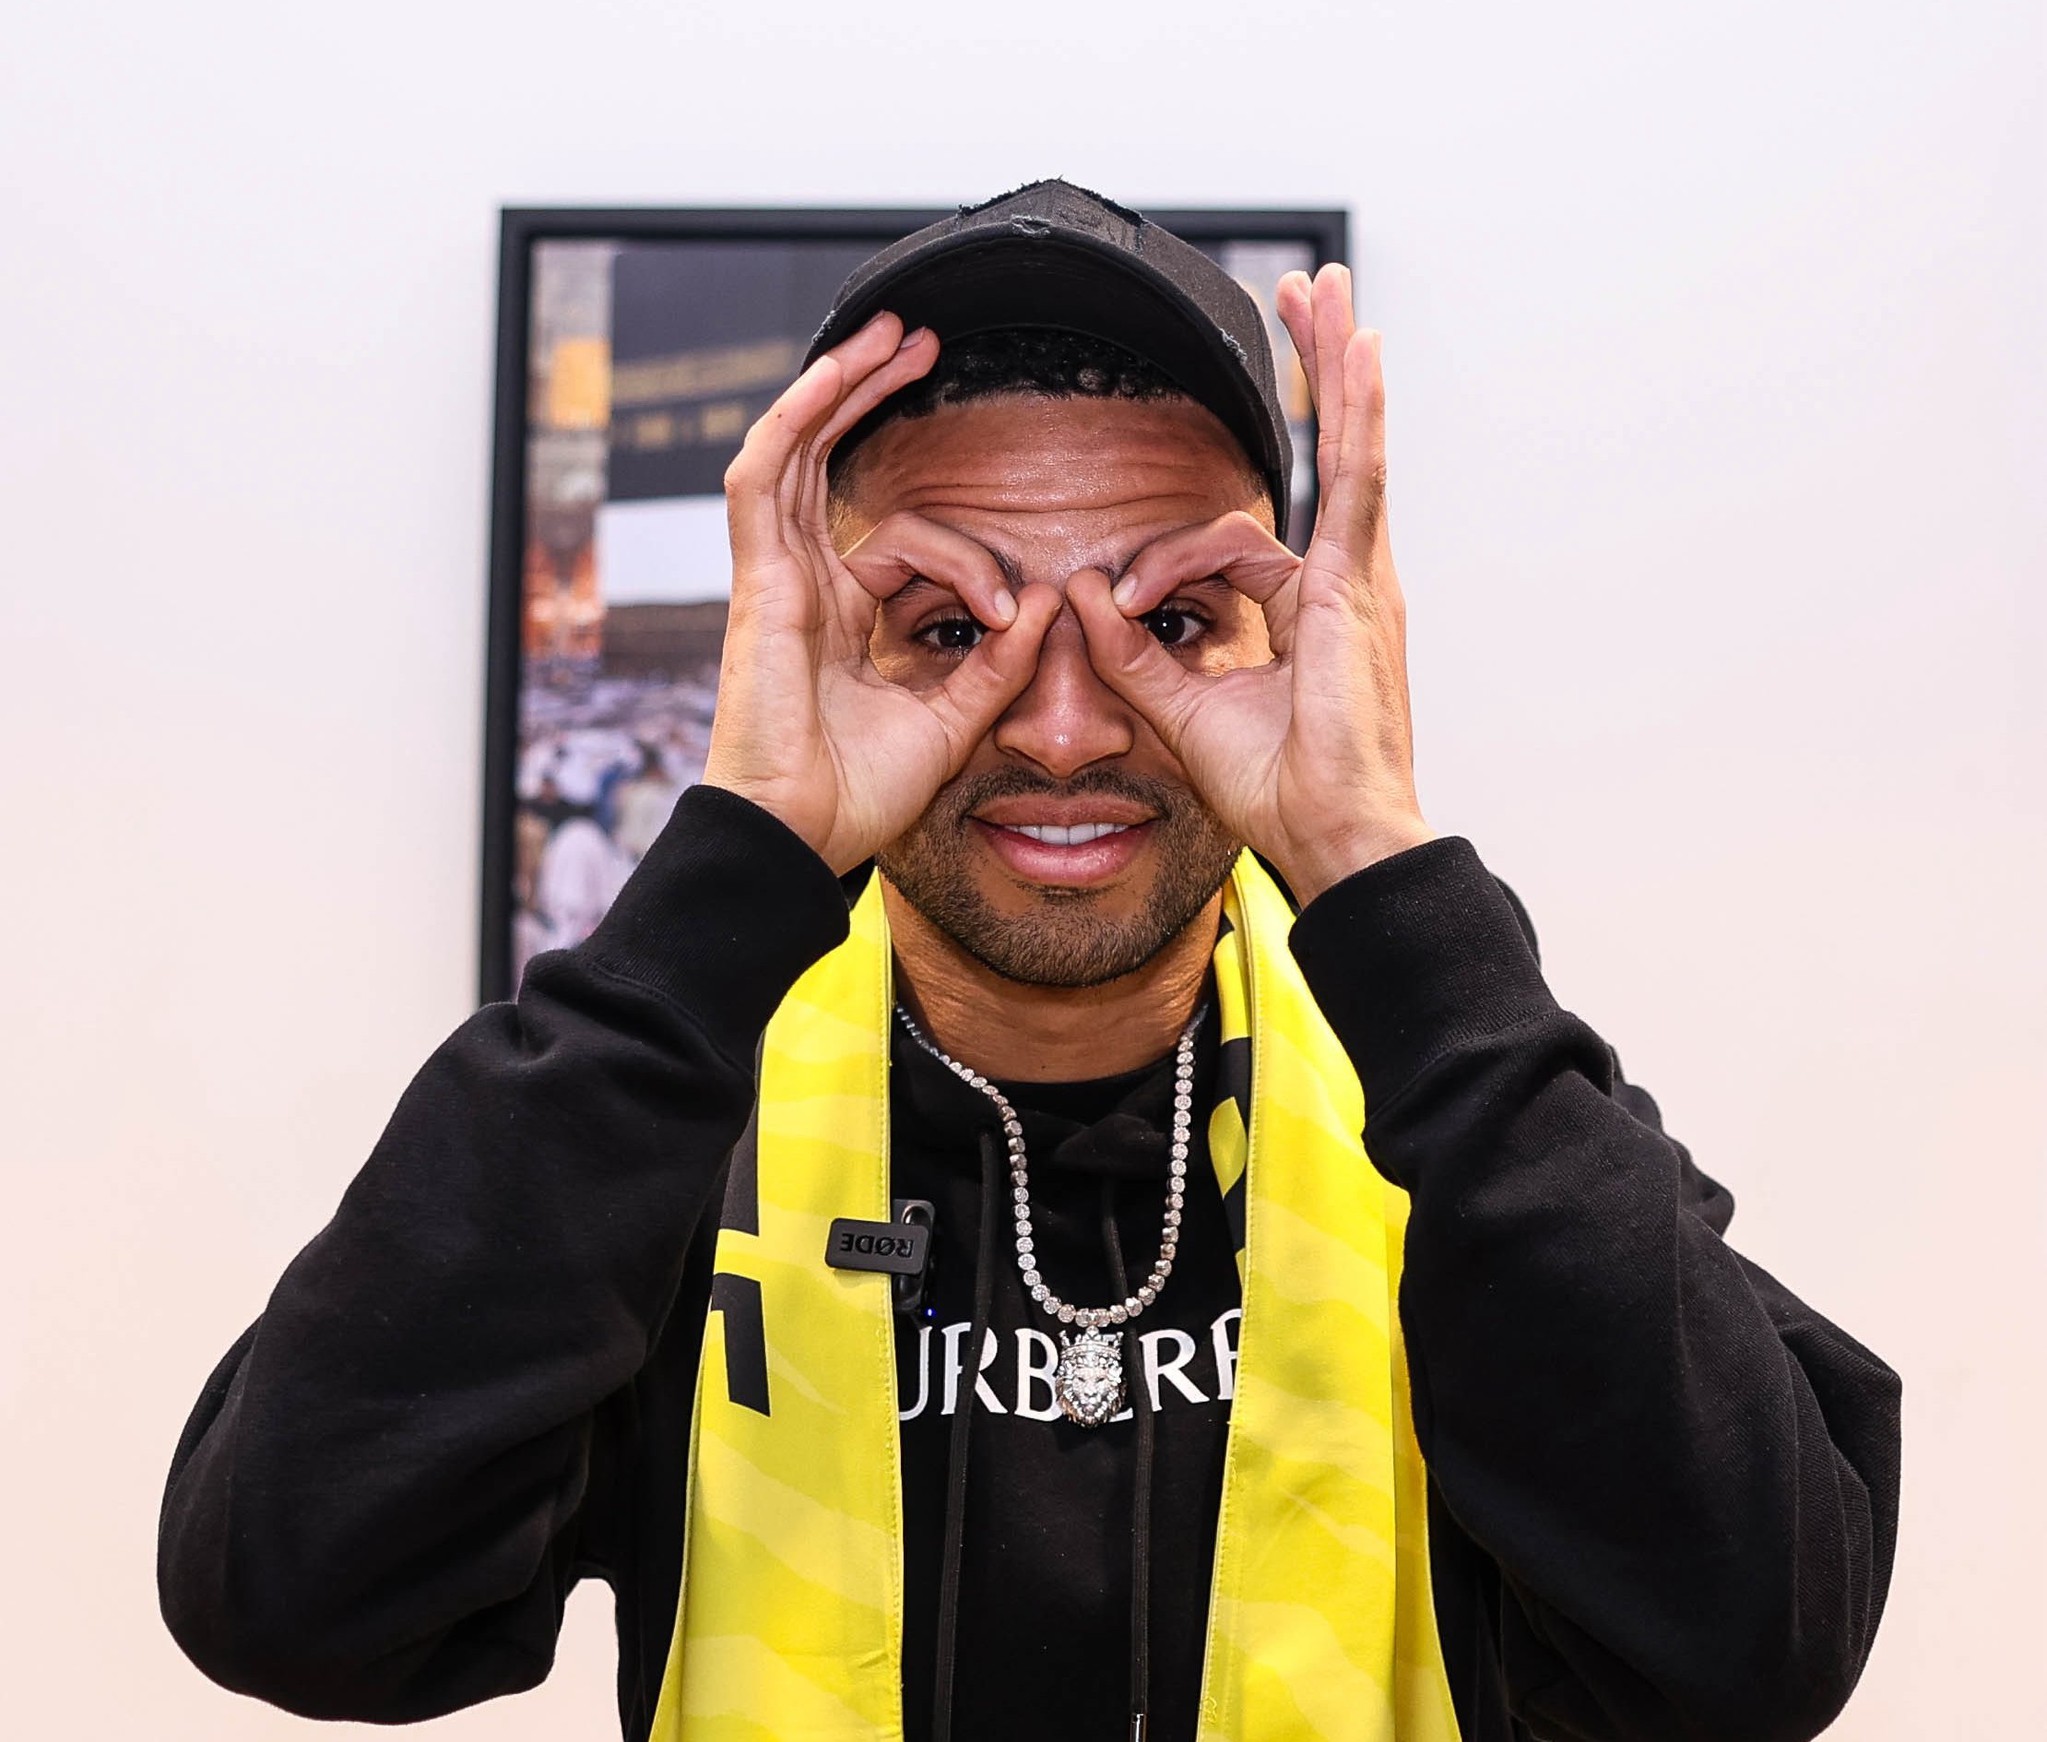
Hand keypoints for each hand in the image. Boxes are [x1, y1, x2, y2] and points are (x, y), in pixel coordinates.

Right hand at [703, 313, 1061, 872]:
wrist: (800, 838)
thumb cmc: (856, 796)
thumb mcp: (951, 722)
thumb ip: (996, 666)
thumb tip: (1048, 609)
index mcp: (840, 618)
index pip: (901, 545)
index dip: (970, 562)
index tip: (1016, 611)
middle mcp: (802, 586)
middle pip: (828, 464)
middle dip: (872, 397)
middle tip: (922, 343)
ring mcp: (774, 579)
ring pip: (795, 451)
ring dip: (839, 385)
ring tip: (888, 332)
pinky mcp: (758, 581)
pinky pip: (765, 479)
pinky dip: (796, 418)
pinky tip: (835, 370)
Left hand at [1067, 264, 1432, 903]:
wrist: (1336, 838)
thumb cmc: (1281, 794)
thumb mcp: (1183, 713)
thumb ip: (1133, 655)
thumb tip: (1087, 595)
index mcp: (1312, 613)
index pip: (1235, 549)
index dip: (1168, 565)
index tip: (1125, 607)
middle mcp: (1347, 584)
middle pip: (1331, 456)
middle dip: (1317, 376)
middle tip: (1309, 300)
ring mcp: (1363, 581)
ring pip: (1349, 449)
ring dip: (1334, 366)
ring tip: (1327, 291)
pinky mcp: (1360, 587)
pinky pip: (1356, 482)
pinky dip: (1356, 413)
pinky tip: (1360, 350)